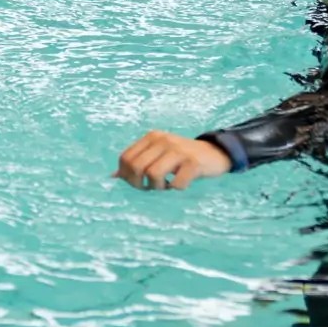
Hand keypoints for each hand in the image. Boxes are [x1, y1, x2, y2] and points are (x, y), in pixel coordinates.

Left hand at [113, 131, 231, 190]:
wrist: (215, 153)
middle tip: (150, 188)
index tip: (138, 183)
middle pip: (136, 167)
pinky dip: (175, 189)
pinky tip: (179, 185)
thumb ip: (137, 162)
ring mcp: (178, 150)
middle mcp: (163, 140)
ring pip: (153, 174)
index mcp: (151, 137)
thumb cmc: (181, 158)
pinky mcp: (193, 163)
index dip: (126, 176)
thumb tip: (113, 178)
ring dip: (157, 187)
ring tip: (165, 186)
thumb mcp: (158, 154)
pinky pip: (177, 183)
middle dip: (139, 184)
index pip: (125, 158)